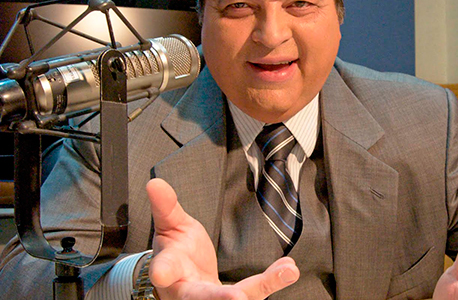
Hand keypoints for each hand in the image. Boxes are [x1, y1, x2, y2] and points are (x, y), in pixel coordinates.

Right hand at [145, 178, 299, 299]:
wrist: (184, 277)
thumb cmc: (177, 252)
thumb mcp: (170, 226)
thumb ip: (166, 206)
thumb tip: (154, 183)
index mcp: (169, 270)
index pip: (164, 269)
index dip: (163, 271)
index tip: (161, 273)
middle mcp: (189, 291)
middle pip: (202, 297)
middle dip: (219, 298)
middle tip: (237, 298)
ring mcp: (211, 298)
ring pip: (236, 297)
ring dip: (262, 287)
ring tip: (286, 271)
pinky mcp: (232, 299)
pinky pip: (255, 292)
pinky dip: (272, 281)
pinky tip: (289, 269)